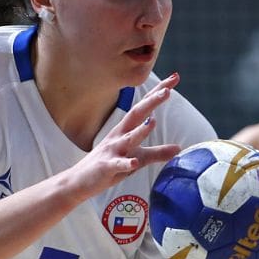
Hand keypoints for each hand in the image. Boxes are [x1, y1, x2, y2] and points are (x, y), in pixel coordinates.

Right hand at [69, 73, 181, 199]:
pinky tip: (134, 162)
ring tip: (153, 121)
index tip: (174, 78)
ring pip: (128, 138)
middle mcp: (119, 136)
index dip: (158, 93)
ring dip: (141, 130)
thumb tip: (179, 148)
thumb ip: (158, 153)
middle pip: (136, 114)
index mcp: (127, 130)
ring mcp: (112, 150)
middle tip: (167, 90)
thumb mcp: (138, 158)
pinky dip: (126, 163)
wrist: (80, 181)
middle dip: (151, 102)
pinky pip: (117, 164)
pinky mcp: (106, 167)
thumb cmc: (110, 166)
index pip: (145, 107)